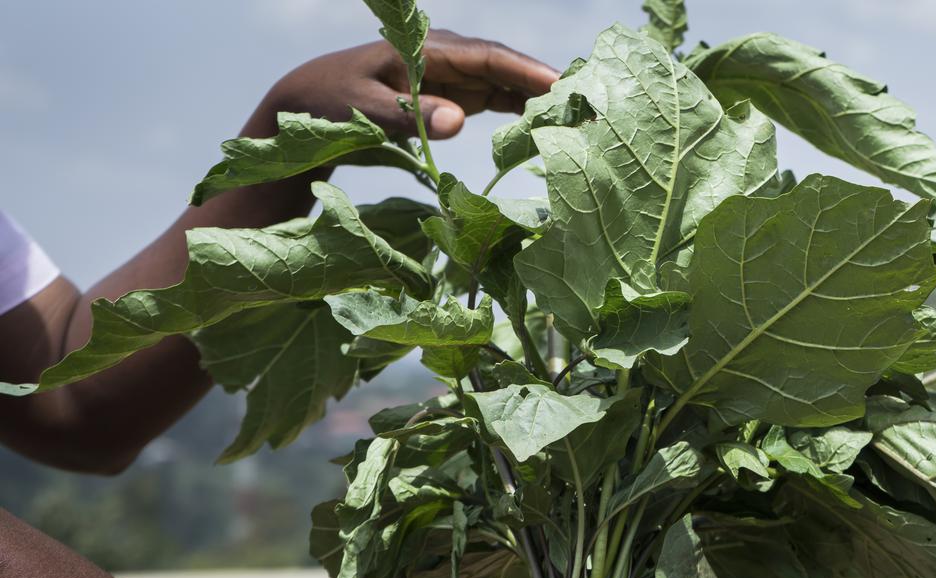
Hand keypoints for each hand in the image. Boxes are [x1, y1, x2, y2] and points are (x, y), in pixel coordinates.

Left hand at [253, 30, 558, 138]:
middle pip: (507, 67)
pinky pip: (495, 100)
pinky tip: (547, 127)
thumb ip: (407, 116)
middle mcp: (445, 58)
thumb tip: (459, 122)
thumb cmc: (326, 105)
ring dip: (540, 100)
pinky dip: (521, 111)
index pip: (488, 57)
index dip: (527, 72)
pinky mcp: (451, 97)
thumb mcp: (359, 112)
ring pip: (506, 84)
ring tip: (581, 118)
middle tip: (590, 106)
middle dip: (547, 85)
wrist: (304, 106)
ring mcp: (451, 77)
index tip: (562, 89)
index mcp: (426, 50)